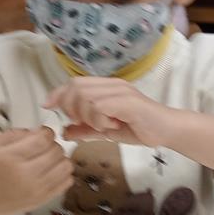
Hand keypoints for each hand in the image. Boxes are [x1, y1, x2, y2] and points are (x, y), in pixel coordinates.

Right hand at [0, 128, 72, 214]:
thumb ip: (16, 134)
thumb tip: (39, 131)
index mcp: (10, 158)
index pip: (43, 140)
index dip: (47, 132)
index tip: (42, 133)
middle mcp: (26, 176)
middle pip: (56, 152)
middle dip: (52, 144)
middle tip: (42, 147)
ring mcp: (35, 191)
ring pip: (66, 167)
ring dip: (60, 159)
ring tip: (47, 159)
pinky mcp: (41, 202)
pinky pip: (66, 184)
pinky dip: (62, 174)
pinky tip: (50, 172)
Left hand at [44, 77, 178, 146]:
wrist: (167, 130)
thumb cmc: (139, 128)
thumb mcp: (106, 131)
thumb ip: (86, 129)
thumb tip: (64, 132)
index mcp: (106, 87)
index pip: (74, 83)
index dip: (58, 93)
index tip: (47, 105)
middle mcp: (112, 85)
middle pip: (76, 87)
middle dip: (70, 107)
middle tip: (82, 122)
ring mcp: (121, 91)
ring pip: (86, 97)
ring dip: (87, 116)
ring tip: (102, 126)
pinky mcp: (128, 102)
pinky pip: (100, 107)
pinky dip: (99, 119)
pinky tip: (111, 126)